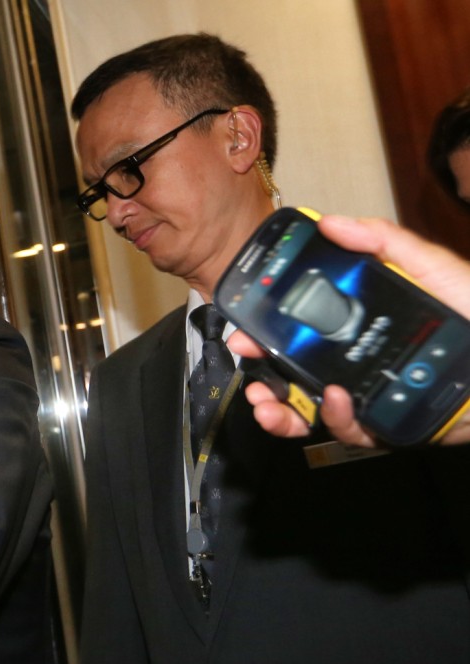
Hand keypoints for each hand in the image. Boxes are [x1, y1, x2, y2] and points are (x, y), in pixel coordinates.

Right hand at [226, 214, 469, 446]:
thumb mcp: (430, 267)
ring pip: (310, 411)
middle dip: (260, 382)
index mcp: (357, 326)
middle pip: (294, 375)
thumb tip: (331, 223)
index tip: (245, 331)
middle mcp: (356, 362)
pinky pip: (350, 428)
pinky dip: (334, 417)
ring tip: (269, 405)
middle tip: (248, 372)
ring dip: (280, 412)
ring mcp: (369, 395)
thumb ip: (383, 242)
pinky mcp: (387, 424)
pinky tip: (333, 398)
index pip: (299, 331)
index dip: (267, 334)